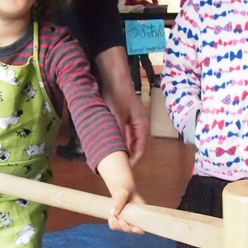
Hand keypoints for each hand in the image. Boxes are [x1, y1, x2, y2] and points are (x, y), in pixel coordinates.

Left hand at [95, 46, 149, 164]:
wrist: (113, 77)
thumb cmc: (117, 95)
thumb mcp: (115, 118)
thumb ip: (116, 135)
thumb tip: (115, 153)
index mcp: (142, 128)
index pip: (139, 151)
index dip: (131, 162)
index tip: (121, 170)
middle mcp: (138, 128)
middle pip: (133, 149)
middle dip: (124, 157)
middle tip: (112, 167)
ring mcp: (131, 124)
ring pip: (126, 143)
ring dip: (118, 149)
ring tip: (108, 158)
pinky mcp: (123, 121)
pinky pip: (120, 136)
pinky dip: (114, 141)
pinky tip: (105, 144)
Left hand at [108, 189, 144, 233]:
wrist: (121, 188)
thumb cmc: (125, 189)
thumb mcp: (123, 192)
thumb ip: (120, 201)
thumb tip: (112, 213)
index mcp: (141, 214)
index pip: (144, 228)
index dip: (140, 230)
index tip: (135, 229)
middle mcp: (135, 219)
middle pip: (131, 230)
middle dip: (124, 227)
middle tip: (120, 220)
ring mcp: (127, 221)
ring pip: (121, 229)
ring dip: (116, 224)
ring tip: (112, 216)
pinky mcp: (119, 220)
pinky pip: (114, 226)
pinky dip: (112, 223)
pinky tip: (111, 216)